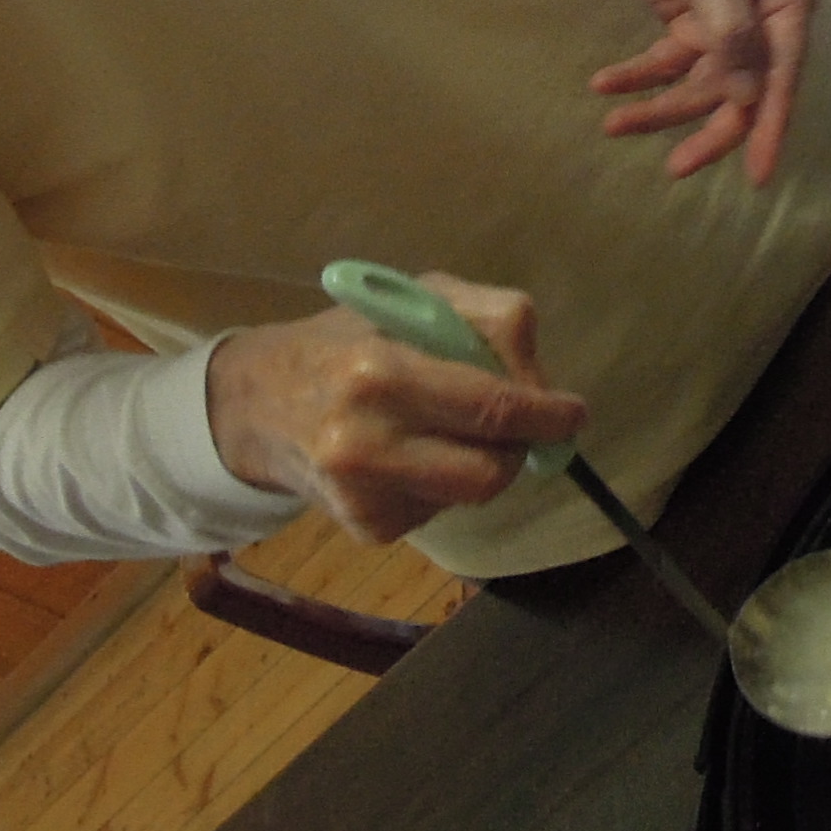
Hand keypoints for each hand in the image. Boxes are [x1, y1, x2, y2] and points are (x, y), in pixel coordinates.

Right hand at [206, 277, 586, 543]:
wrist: (258, 404)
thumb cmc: (347, 340)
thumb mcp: (410, 301)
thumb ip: (485, 322)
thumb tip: (540, 383)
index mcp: (378, 374)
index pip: (491, 406)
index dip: (547, 413)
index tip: (572, 412)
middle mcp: (365, 444)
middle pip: (491, 471)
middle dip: (524, 448)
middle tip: (531, 429)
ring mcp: (363, 496)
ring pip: (473, 495)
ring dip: (485, 465)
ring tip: (453, 431)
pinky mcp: (367, 529)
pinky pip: (441, 510)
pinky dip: (443, 483)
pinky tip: (409, 456)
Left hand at [588, 0, 825, 186]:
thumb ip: (728, 31)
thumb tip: (748, 98)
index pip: (783, 72)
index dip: (769, 125)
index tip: (758, 177)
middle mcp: (764, 10)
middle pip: (743, 86)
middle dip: (706, 125)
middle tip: (674, 166)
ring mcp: (724, 14)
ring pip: (701, 79)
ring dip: (659, 102)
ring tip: (613, 122)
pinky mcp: (687, 14)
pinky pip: (667, 59)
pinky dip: (638, 74)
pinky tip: (605, 85)